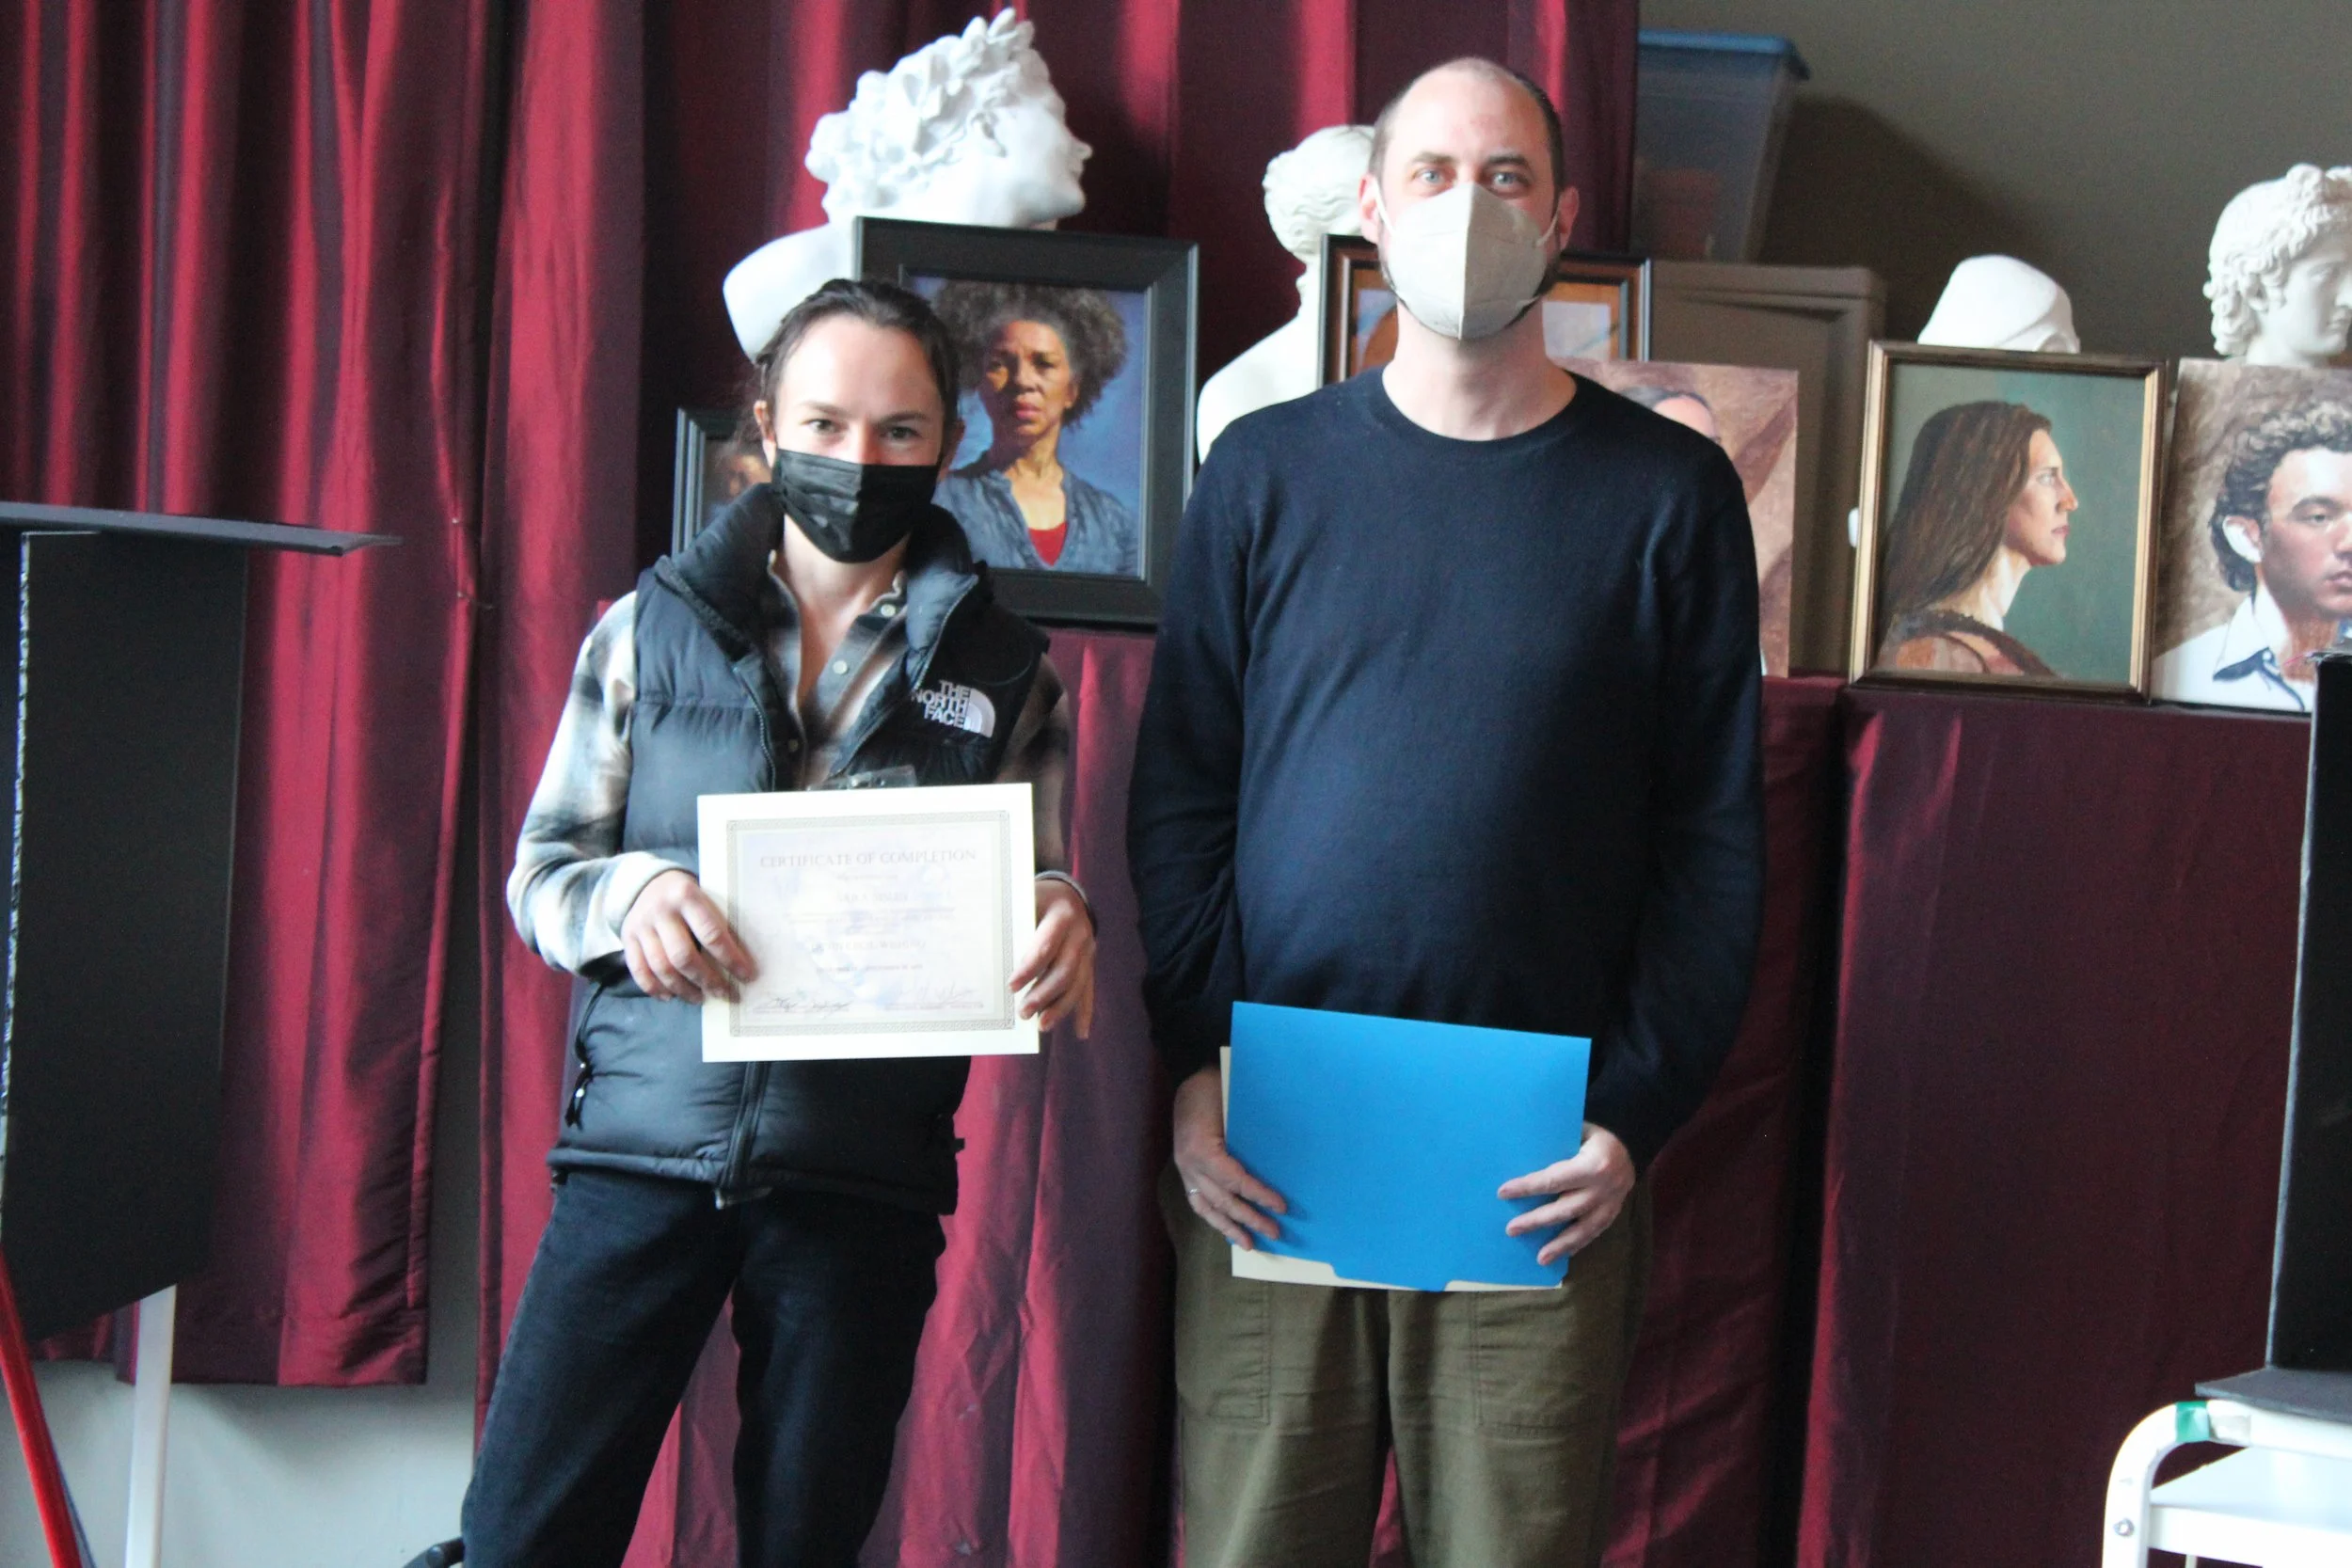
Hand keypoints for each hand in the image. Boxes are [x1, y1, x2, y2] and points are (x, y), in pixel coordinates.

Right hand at [619, 869, 756, 1002]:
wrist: (649, 882)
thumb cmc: (688, 896)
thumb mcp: (705, 896)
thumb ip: (716, 922)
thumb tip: (741, 961)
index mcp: (687, 896)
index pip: (711, 933)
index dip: (730, 959)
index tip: (746, 976)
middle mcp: (661, 910)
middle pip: (683, 955)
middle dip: (707, 980)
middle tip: (724, 993)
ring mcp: (641, 925)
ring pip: (661, 967)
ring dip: (683, 989)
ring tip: (700, 998)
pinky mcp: (627, 937)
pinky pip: (639, 970)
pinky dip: (655, 989)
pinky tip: (671, 996)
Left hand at [1010, 878, 1096, 1035]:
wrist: (1067, 894)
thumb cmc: (1036, 899)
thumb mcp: (1025, 900)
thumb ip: (1013, 922)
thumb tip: (981, 947)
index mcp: (1061, 916)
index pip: (1044, 947)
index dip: (1029, 969)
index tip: (1011, 987)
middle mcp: (1080, 934)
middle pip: (1064, 970)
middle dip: (1043, 994)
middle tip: (1023, 1013)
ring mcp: (1088, 950)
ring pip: (1078, 984)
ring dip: (1060, 1008)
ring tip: (1042, 1026)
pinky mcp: (1089, 963)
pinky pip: (1088, 989)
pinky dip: (1085, 1012)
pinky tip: (1081, 1032)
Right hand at [1172, 1064, 1286, 1247]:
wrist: (1190, 1075)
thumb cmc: (1218, 1086)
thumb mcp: (1235, 1109)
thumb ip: (1250, 1140)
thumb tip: (1278, 1167)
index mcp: (1202, 1149)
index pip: (1236, 1181)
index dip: (1259, 1196)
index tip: (1281, 1207)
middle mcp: (1189, 1164)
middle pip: (1223, 1200)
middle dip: (1250, 1219)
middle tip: (1275, 1232)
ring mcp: (1184, 1168)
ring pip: (1206, 1207)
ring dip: (1229, 1228)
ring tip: (1249, 1244)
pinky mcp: (1184, 1168)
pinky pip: (1197, 1199)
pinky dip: (1212, 1216)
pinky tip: (1226, 1228)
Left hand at [1499, 1124, 1634, 1265]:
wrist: (1631, 1145)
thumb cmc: (1595, 1135)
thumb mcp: (1578, 1131)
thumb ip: (1555, 1144)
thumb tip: (1519, 1154)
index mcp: (1593, 1164)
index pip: (1554, 1180)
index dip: (1528, 1187)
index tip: (1503, 1192)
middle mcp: (1603, 1187)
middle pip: (1565, 1209)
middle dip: (1537, 1221)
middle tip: (1511, 1229)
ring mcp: (1611, 1204)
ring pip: (1583, 1229)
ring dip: (1560, 1246)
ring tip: (1540, 1259)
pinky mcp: (1614, 1213)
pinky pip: (1594, 1233)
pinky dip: (1577, 1245)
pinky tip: (1562, 1255)